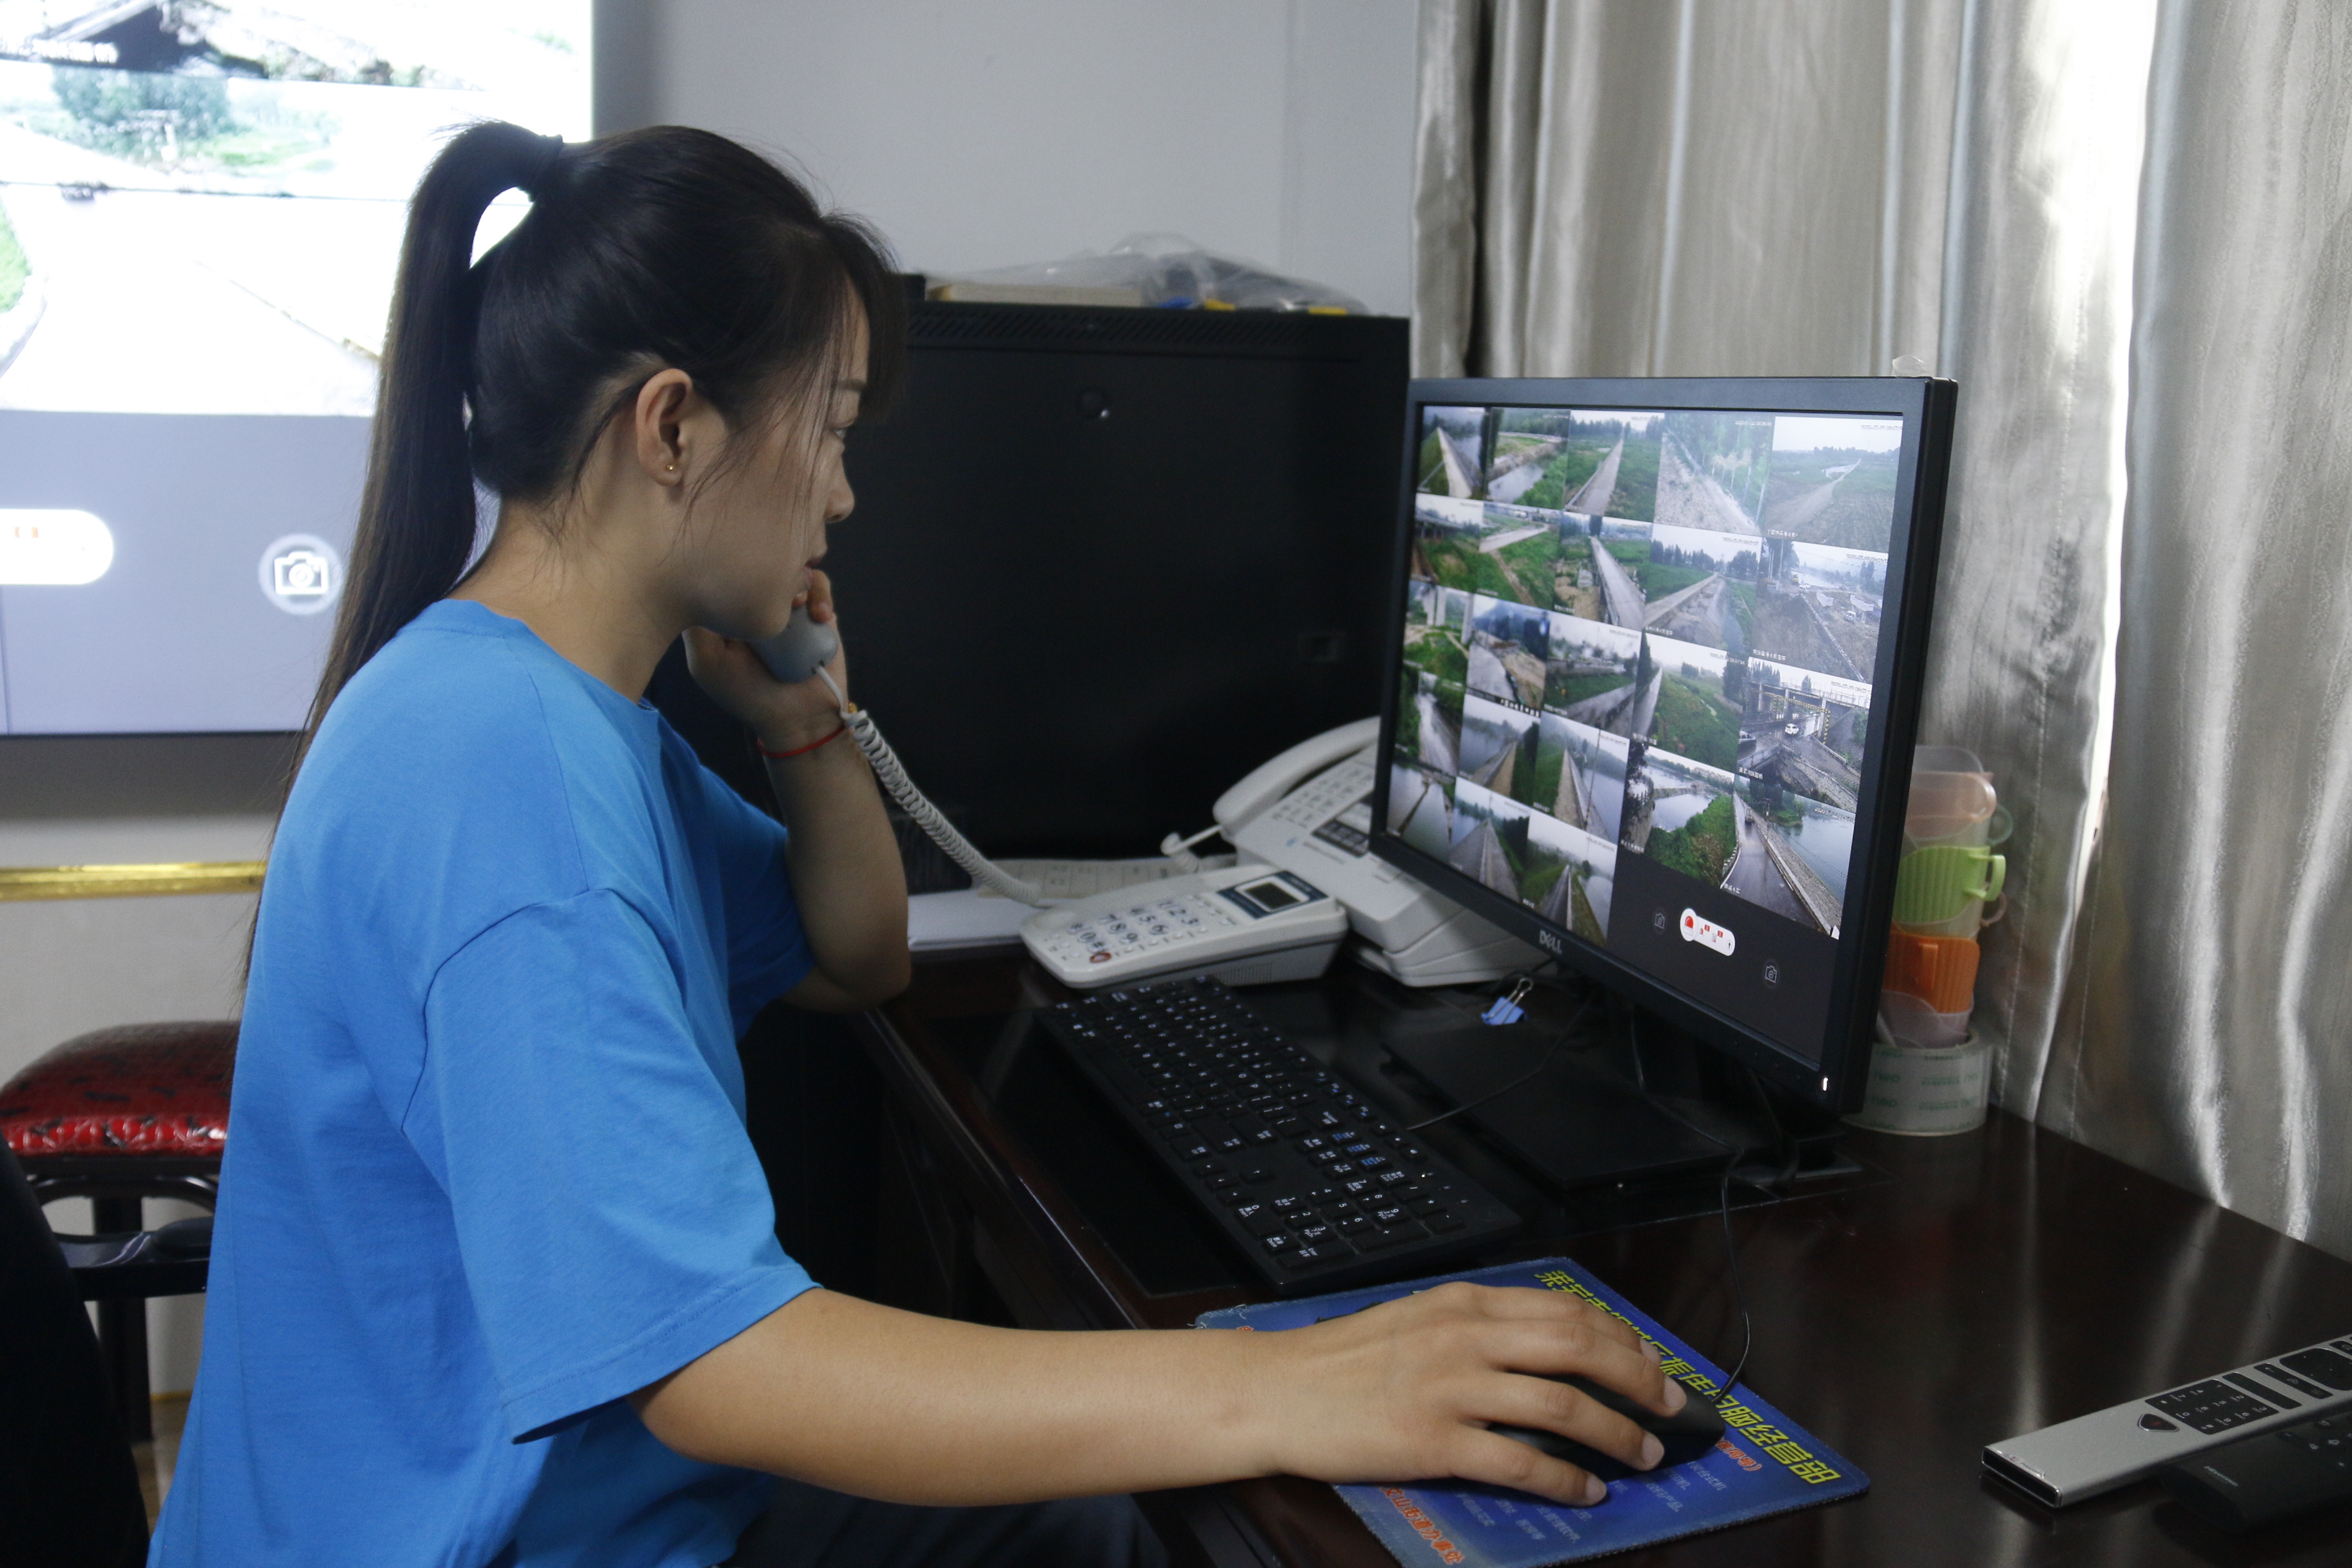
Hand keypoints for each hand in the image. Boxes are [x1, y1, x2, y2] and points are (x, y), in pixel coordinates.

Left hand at [684, 569, 849, 750]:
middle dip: (767, 571)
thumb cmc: (747, 693)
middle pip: (756, 560)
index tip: (738, 579)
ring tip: (798, 607)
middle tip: (774, 594)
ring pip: (789, 567)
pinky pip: (819, 582)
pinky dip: (820, 594)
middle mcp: (754, 601)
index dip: (729, 565)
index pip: (721, 570)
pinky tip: (819, 617)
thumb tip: (698, 580)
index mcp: (725, 610)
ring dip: (797, 581)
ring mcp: (785, 604)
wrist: (799, 718)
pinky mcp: (815, 609)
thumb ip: (695, 626)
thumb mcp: (707, 663)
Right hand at [1249, 1282, 1687, 1504]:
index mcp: (1463, 1303)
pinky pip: (1520, 1462)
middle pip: (1578, 1350)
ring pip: (1561, 1405)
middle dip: (1639, 1380)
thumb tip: (1545, 1347)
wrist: (1277, 1391)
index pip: (1565, 1310)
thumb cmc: (1343, 1360)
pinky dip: (1565, 1479)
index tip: (1650, 1361)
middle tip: (1670, 1406)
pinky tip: (1586, 1491)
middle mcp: (1464, 1338)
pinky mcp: (1434, 1442)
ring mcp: (1450, 1389)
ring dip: (1616, 1432)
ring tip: (1642, 1453)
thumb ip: (1476, 1326)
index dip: (1621, 1338)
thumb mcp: (1416, 1319)